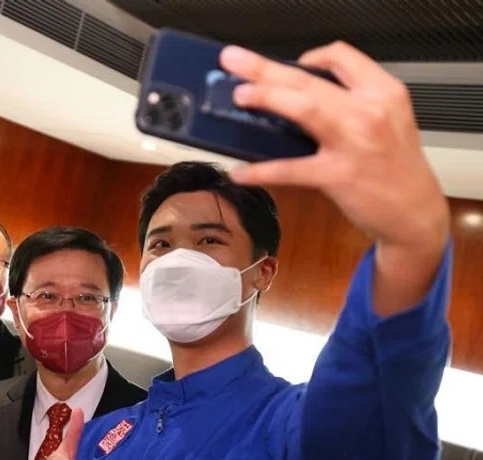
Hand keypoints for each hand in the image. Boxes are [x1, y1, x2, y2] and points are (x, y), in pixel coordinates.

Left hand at [220, 42, 449, 251]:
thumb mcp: (388, 120)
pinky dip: (262, 171)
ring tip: (239, 97)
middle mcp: (370, 111)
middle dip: (267, 68)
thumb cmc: (395, 166)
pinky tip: (240, 172)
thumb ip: (353, 102)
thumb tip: (299, 93)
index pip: (342, 57)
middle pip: (311, 79)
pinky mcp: (338, 176)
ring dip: (268, 98)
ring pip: (304, 109)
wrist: (415, 213)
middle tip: (234, 62)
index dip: (311, 56)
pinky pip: (291, 169)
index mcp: (383, 92)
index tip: (288, 64)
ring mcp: (354, 143)